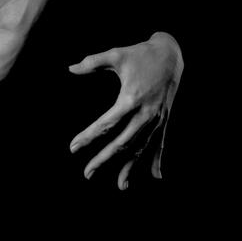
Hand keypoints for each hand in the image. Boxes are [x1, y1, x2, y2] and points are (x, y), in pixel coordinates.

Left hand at [68, 33, 182, 188]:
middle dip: (104, 159)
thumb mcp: (115, 55)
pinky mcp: (165, 120)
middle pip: (122, 143)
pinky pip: (160, 144)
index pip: (106, 124)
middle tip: (87, 173)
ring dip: (130, 167)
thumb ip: (92, 62)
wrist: (170, 55)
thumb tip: (70, 69)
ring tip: (119, 185)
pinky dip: (156, 160)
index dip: (88, 137)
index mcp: (130, 98)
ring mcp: (157, 119)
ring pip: (141, 148)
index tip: (73, 148)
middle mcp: (145, 113)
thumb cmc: (140, 54)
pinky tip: (155, 177)